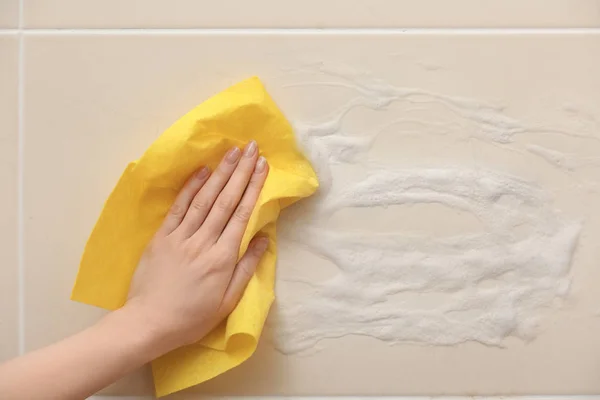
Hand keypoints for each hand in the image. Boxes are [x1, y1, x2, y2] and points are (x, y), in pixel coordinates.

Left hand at [125, 141, 268, 351]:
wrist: (149, 323)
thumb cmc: (192, 317)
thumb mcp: (227, 301)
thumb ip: (246, 268)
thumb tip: (264, 239)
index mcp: (223, 258)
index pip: (242, 215)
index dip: (254, 188)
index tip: (263, 166)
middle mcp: (204, 241)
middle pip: (226, 200)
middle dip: (241, 171)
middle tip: (251, 147)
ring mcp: (181, 237)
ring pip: (204, 199)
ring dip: (219, 173)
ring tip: (232, 151)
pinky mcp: (161, 237)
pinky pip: (178, 208)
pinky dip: (190, 187)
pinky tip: (202, 171)